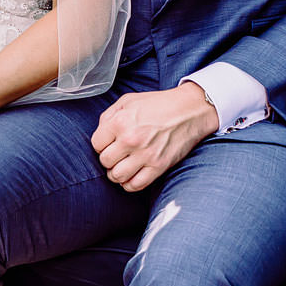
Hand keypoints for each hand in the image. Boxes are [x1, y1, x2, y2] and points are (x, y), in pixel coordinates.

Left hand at [91, 82, 217, 192]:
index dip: (101, 143)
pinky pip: (135, 185)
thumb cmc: (158, 104)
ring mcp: (145, 155)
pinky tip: (131, 175)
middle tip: (116, 154)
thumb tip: (100, 133)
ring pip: (117, 176)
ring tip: (122, 166)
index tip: (110, 142)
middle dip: (108, 159)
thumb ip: (109, 116)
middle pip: (105, 161)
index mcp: (120, 121)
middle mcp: (131, 139)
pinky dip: (129, 184)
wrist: (189, 110)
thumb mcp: (128, 100)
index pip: (96, 143)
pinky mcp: (159, 166)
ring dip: (116, 173)